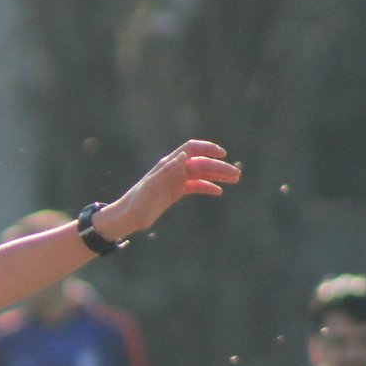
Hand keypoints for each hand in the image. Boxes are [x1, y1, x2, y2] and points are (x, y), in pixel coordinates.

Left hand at [99, 140, 240, 238]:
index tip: (223, 154)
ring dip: (218, 175)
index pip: (191, 149)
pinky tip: (219, 191)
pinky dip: (207, 187)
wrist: (128, 217)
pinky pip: (195, 186)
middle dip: (219, 167)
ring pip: (201, 174)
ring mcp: (175, 180)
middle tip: (237, 175)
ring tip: (235, 180)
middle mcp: (173, 170)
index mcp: (168, 164)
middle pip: (201, 163)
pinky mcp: (175, 192)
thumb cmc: (138, 202)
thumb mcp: (153, 186)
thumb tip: (185, 155)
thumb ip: (168, 170)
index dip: (207, 148)